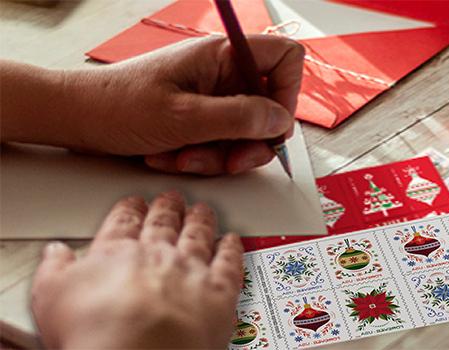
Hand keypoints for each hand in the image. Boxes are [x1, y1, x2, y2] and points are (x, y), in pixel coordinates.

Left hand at [1, 35, 303, 174]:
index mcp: (222, 56)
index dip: (289, 92)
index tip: (272, 124)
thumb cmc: (119, 107)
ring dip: (219, 155)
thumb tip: (281, 121)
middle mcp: (222, 74)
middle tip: (231, 160)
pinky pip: (221, 144)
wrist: (75, 120)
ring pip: (245, 133)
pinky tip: (171, 157)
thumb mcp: (184, 118)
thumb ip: (240, 118)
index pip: (285, 58)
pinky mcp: (199, 120)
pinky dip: (201, 158)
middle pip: (268, 107)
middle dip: (250, 141)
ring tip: (183, 157)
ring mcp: (211, 98)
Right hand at [31, 192, 244, 348]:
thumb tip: (55, 253)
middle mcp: (158, 255)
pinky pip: (230, 262)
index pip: (123, 223)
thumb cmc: (95, 333)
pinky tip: (232, 240)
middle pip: (164, 223)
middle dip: (168, 208)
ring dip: (201, 220)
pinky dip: (232, 248)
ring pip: (199, 235)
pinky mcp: (220, 291)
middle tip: (171, 198)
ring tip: (202, 210)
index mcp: (117, 253)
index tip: (133, 203)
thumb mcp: (51, 298)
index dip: (129, 210)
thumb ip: (55, 270)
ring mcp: (192, 270)